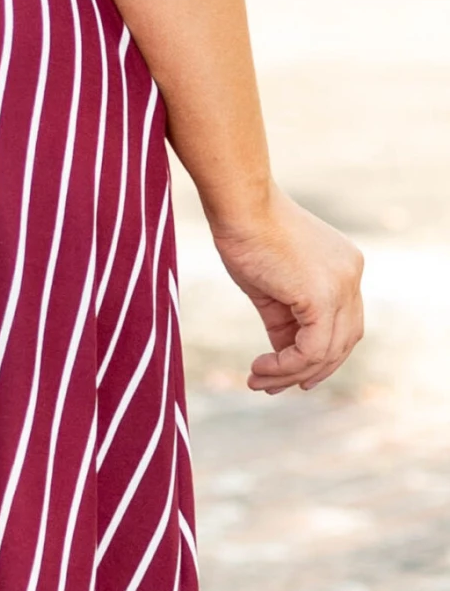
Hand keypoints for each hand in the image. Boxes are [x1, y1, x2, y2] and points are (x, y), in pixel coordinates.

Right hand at [209, 185, 364, 394]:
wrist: (239, 205)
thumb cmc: (245, 232)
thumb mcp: (269, 283)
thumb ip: (284, 317)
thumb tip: (283, 354)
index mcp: (344, 267)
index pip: (342, 323)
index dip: (319, 353)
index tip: (285, 370)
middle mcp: (351, 276)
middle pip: (343, 341)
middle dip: (310, 370)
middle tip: (274, 386)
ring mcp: (342, 287)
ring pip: (327, 351)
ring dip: (290, 373)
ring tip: (257, 379)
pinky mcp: (323, 298)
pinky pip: (311, 349)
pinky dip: (286, 365)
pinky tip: (259, 368)